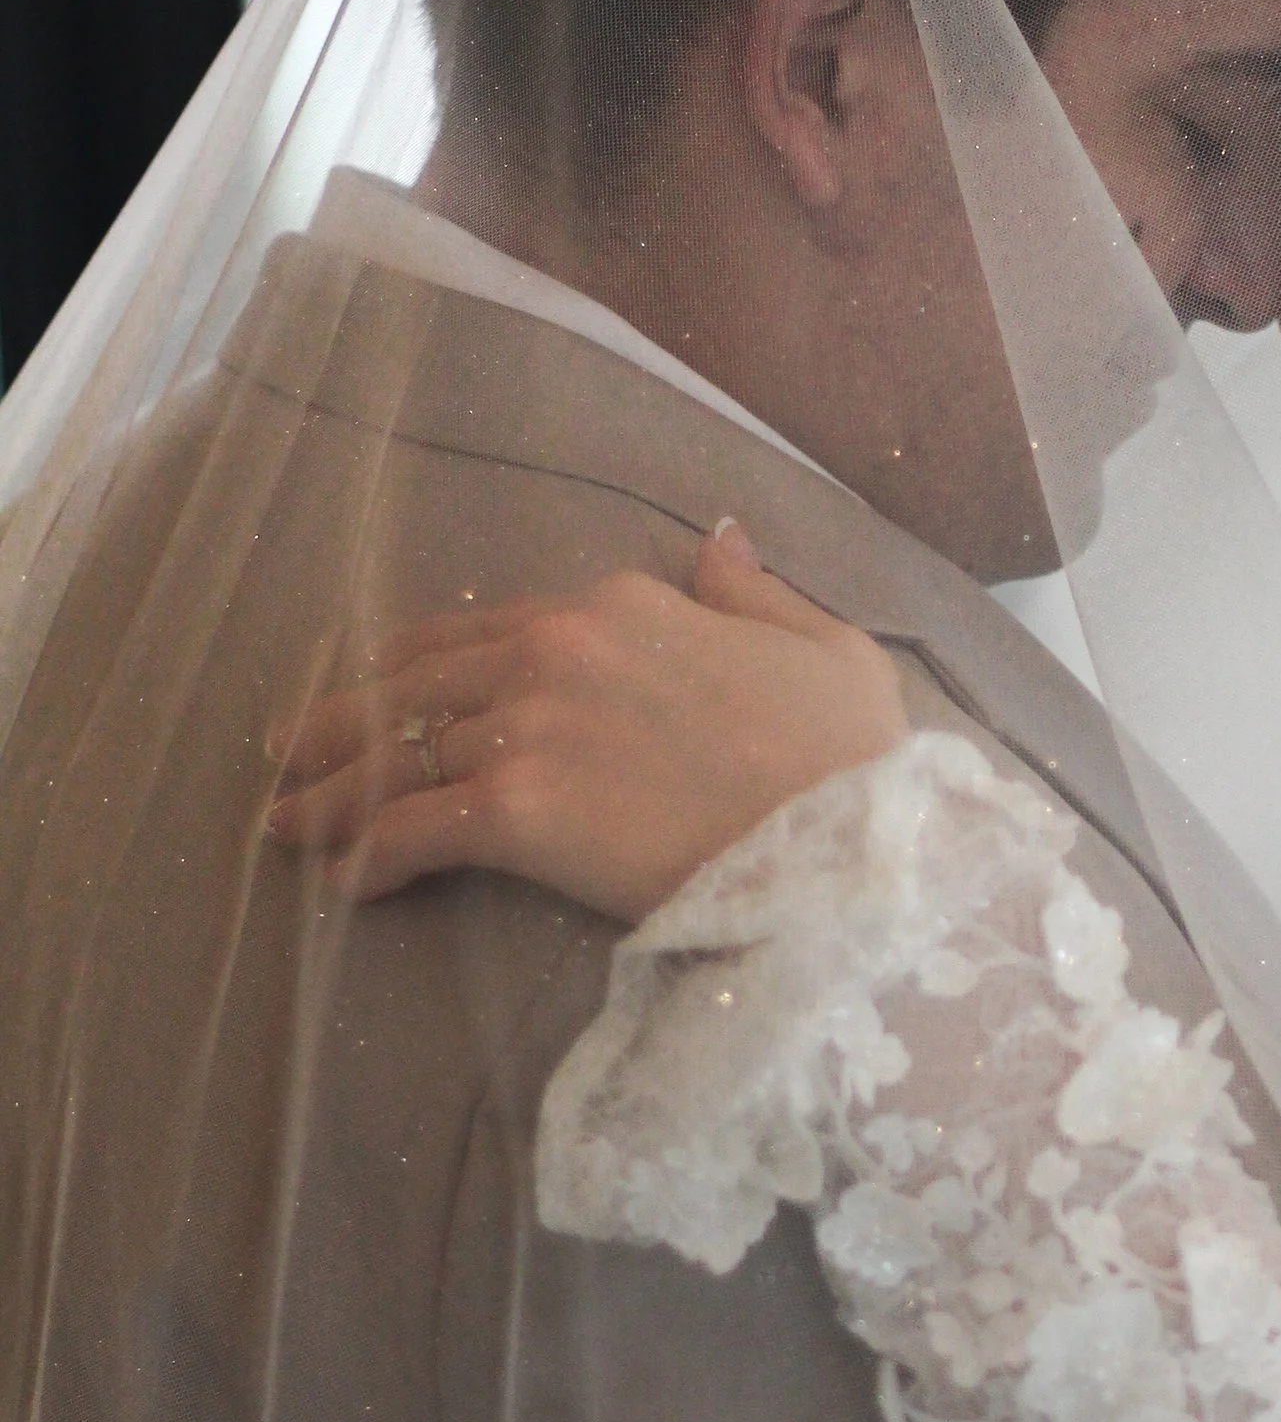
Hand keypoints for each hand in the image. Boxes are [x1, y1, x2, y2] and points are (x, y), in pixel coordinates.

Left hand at [265, 523, 907, 924]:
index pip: (491, 627)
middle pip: (418, 680)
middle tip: (293, 749)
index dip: (427, 662)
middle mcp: (556, 649)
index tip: (389, 686)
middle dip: (344, 716)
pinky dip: (364, 851)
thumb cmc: (852, 760)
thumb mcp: (826, 648)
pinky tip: (340, 880)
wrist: (847, 845)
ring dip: (327, 786)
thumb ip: (755, 594)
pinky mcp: (516, 809)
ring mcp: (529, 726)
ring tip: (286, 820)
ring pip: (394, 747)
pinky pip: (410, 826)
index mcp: (621, 605)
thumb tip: (720, 541)